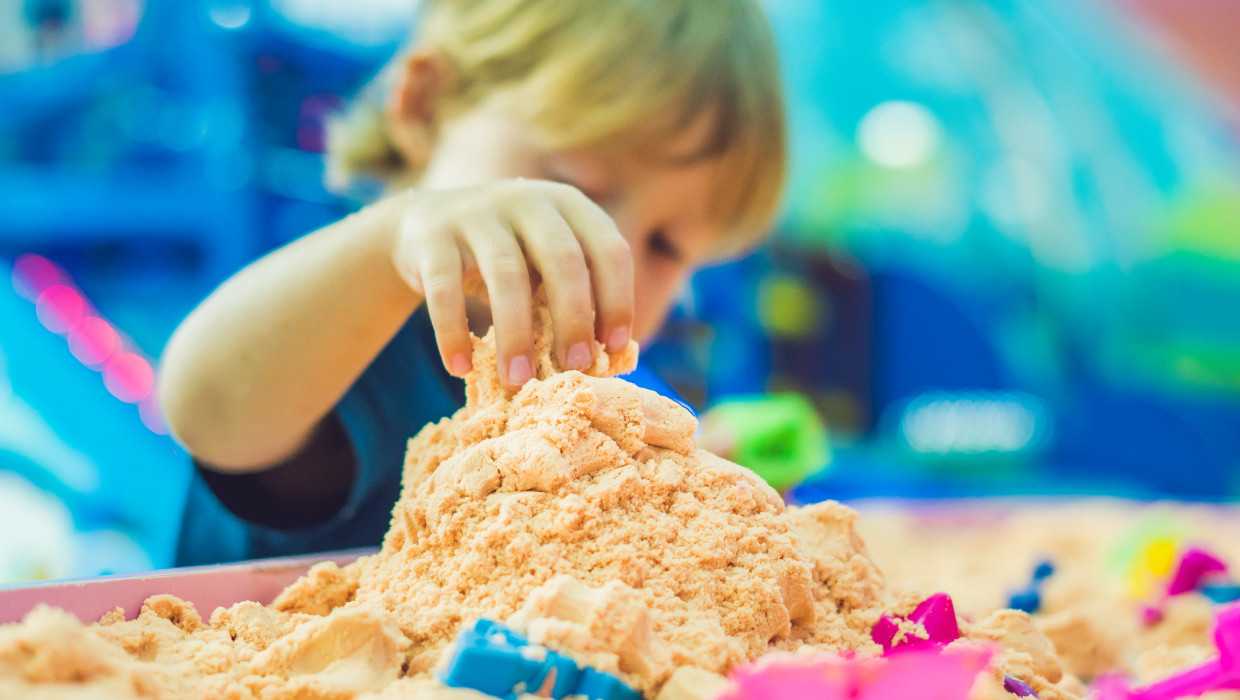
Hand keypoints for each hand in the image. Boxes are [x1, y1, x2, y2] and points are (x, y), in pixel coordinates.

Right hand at [390, 179, 633, 388]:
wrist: (423, 226)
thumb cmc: (505, 258)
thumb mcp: (543, 263)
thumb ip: (575, 295)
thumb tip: (614, 358)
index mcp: (568, 205)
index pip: (609, 248)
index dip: (618, 298)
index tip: (616, 347)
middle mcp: (527, 200)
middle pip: (563, 259)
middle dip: (573, 319)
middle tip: (575, 368)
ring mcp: (477, 213)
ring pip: (506, 276)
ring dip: (515, 336)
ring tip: (517, 381)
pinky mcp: (433, 236)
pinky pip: (445, 289)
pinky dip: (453, 332)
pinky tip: (460, 368)